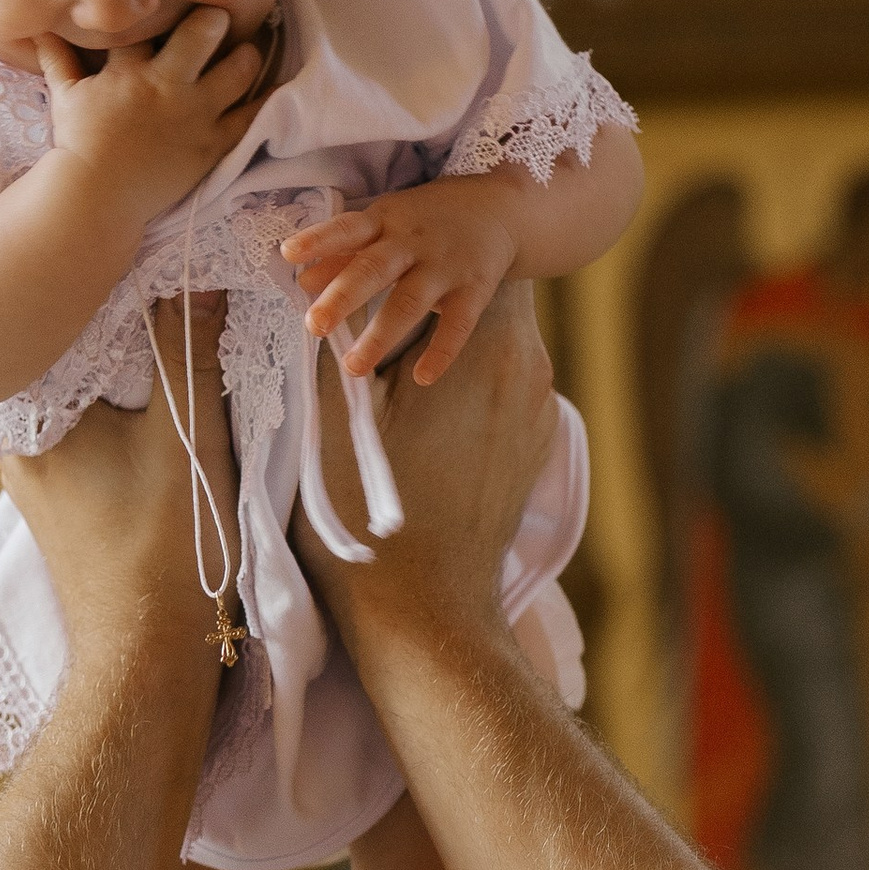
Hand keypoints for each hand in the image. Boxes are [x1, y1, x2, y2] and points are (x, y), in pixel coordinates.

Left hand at [0, 295, 233, 687]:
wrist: (145, 657)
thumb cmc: (163, 550)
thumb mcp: (187, 439)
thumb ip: (189, 351)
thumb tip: (197, 271)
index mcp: (28, 415)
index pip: (53, 318)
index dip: (97, 277)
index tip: (140, 243)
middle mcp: (14, 437)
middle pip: (60, 349)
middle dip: (107, 313)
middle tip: (155, 266)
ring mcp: (32, 470)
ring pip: (72, 387)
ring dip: (114, 359)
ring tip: (160, 316)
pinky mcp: (58, 497)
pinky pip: (81, 423)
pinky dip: (112, 399)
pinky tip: (149, 389)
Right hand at [37, 10, 264, 228]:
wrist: (96, 198)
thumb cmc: (79, 145)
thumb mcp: (65, 97)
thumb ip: (59, 59)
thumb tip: (39, 28)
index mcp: (129, 68)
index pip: (149, 22)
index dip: (162, 5)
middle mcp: (166, 84)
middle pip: (202, 32)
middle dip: (214, 18)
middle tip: (220, 17)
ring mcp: (194, 114)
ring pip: (237, 69)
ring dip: (247, 54)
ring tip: (248, 50)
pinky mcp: (212, 143)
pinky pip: (250, 117)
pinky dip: (267, 100)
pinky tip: (279, 85)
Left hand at [281, 174, 520, 383]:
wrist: (501, 209)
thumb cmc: (428, 219)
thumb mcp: (386, 223)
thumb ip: (345, 253)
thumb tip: (302, 282)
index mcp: (385, 220)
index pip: (348, 228)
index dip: (319, 240)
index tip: (288, 254)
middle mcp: (413, 242)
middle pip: (374, 269)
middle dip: (343, 297)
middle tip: (314, 326)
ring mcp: (445, 266)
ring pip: (410, 302)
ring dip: (381, 335)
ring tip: (353, 367)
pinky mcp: (474, 289)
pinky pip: (458, 325)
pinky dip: (441, 352)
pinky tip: (422, 377)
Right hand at [298, 277, 556, 644]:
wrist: (424, 611)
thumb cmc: (370, 511)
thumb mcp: (339, 411)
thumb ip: (341, 335)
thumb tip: (330, 288)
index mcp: (487, 346)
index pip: (470, 263)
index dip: (423, 258)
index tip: (382, 261)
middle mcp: (529, 369)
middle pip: (484, 300)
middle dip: (433, 300)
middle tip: (378, 307)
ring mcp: (538, 412)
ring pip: (494, 346)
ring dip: (449, 344)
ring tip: (395, 365)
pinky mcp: (535, 447)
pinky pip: (502, 391)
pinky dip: (467, 386)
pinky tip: (423, 417)